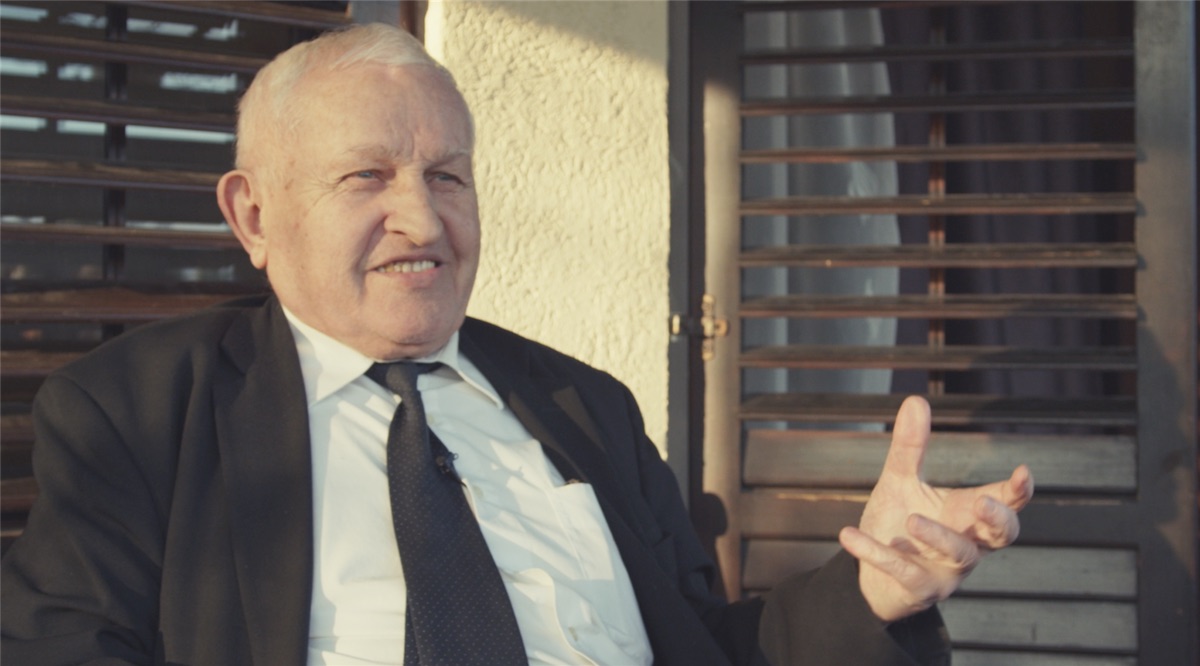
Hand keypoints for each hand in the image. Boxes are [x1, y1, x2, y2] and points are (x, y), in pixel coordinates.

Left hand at [838, 395, 1033, 622]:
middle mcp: (967, 544)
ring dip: (938, 537)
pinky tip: (848, 535)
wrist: (873, 576)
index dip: (1018, 492)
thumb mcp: (901, 482)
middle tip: (982, 501)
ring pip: (957, 555)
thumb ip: (911, 447)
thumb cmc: (899, 525)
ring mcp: (945, 571)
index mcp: (968, 515)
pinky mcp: (917, 589)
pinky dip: (875, 552)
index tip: (1023, 473)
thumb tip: (916, 399)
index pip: (1006, 503)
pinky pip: (902, 572)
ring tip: (912, 519)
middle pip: (1001, 536)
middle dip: (997, 519)